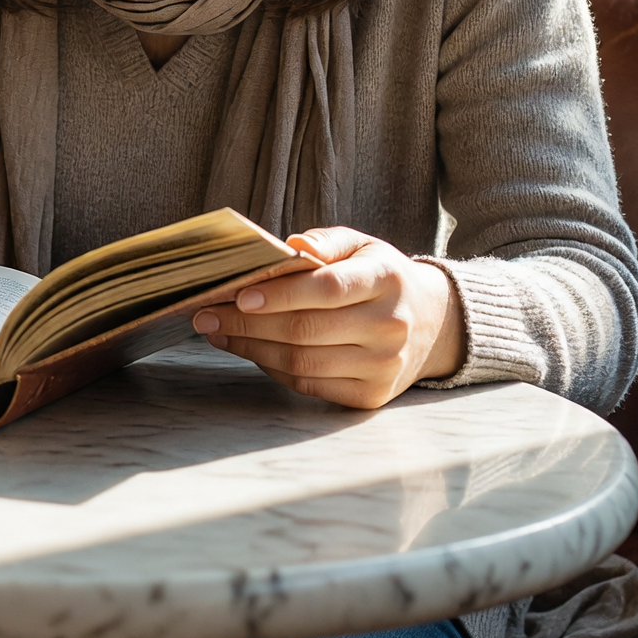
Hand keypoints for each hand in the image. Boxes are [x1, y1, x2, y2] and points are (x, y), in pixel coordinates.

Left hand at [191, 227, 464, 408]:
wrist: (433, 324)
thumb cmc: (382, 278)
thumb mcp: (362, 246)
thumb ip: (327, 242)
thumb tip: (292, 247)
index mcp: (386, 279)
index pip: (327, 289)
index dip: (280, 294)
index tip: (238, 294)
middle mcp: (390, 326)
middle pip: (305, 330)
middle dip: (246, 323)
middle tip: (205, 313)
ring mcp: (383, 366)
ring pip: (302, 362)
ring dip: (251, 348)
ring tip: (218, 331)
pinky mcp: (370, 395)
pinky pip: (309, 384)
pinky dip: (272, 368)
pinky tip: (250, 350)